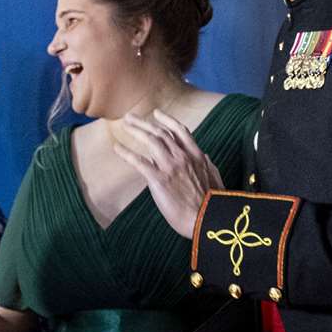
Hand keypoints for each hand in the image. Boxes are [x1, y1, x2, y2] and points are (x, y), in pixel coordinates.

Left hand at [112, 110, 223, 237]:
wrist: (206, 218)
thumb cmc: (212, 204)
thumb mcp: (214, 178)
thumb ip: (207, 165)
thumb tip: (204, 156)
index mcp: (196, 156)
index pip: (179, 131)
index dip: (167, 120)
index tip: (156, 113)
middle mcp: (182, 157)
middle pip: (161, 133)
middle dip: (144, 123)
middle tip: (131, 117)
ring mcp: (170, 167)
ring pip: (151, 141)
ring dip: (136, 131)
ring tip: (125, 125)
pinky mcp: (159, 179)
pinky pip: (139, 162)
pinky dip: (126, 153)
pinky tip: (117, 147)